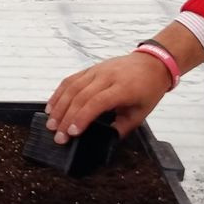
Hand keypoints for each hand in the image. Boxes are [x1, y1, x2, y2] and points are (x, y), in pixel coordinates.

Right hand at [45, 51, 174, 142]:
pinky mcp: (90, 68)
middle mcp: (107, 77)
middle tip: (58, 135)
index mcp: (123, 88)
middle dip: (66, 118)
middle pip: (80, 96)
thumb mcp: (142, 112)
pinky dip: (59, 93)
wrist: (152, 63)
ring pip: (72, 87)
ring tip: (51, 124)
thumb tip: (106, 140)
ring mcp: (97, 71)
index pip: (97, 102)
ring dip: (59, 106)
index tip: (72, 133)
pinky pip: (71, 80)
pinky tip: (51, 106)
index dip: (82, 118)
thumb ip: (123, 127)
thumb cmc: (148, 88)